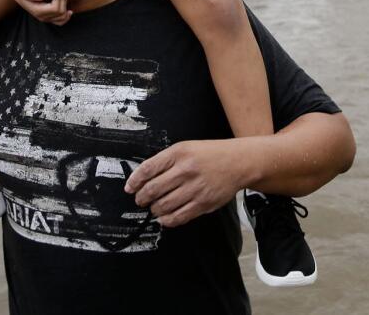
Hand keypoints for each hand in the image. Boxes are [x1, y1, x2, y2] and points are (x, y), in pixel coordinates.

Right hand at [11, 0, 71, 24]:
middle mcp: (42, 17)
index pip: (55, 8)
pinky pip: (61, 22)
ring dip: (66, 6)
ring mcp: (46, 19)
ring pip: (62, 18)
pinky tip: (69, 11)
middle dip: (64, 0)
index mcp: (38, 11)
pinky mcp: (49, 18)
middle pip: (60, 12)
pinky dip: (66, 17)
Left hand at [124, 140, 247, 227]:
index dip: (134, 181)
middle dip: (142, 198)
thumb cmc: (210, 154)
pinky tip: (165, 218)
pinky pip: (178, 217)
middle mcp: (186, 170)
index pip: (148, 169)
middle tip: (141, 200)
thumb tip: (142, 178)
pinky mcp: (203, 203)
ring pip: (163, 206)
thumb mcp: (186, 148)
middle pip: (152, 190)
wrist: (238, 162)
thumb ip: (166, 161)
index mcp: (179, 153)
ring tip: (155, 208)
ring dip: (154, 209)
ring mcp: (195, 188)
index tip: (130, 188)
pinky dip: (167, 220)